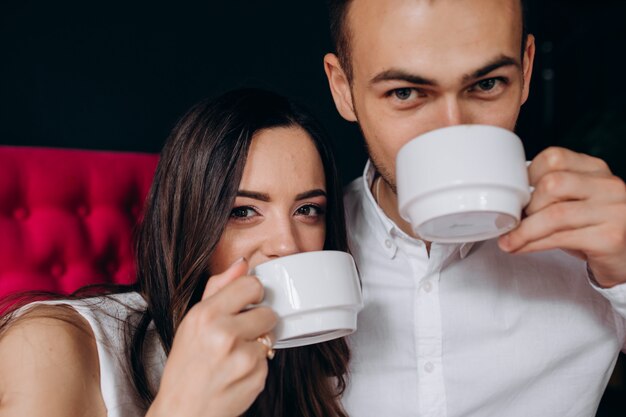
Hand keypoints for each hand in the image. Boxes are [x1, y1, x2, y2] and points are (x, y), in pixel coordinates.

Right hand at [147, 258, 277, 416]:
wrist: (183, 412)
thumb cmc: (185, 367)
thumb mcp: (192, 322)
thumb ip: (218, 289)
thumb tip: (242, 263)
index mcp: (206, 315)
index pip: (251, 285)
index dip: (253, 294)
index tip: (248, 302)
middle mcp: (224, 334)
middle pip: (268, 311)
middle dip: (258, 322)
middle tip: (238, 334)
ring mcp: (243, 357)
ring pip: (270, 336)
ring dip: (258, 345)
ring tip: (235, 355)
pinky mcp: (256, 377)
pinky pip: (269, 360)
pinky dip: (257, 366)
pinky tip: (237, 372)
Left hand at [498, 147, 625, 287]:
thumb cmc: (592, 229)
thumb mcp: (574, 202)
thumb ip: (550, 193)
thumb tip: (507, 199)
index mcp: (596, 170)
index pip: (554, 157)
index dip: (527, 176)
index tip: (515, 195)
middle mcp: (609, 185)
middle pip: (552, 183)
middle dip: (527, 206)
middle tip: (514, 221)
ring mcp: (613, 210)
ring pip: (554, 214)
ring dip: (524, 230)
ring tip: (509, 240)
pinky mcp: (610, 237)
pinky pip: (561, 239)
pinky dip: (533, 244)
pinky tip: (521, 248)